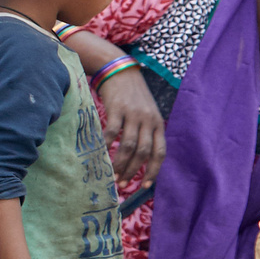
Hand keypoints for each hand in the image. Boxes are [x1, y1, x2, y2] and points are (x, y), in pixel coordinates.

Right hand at [97, 66, 164, 182]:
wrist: (121, 72)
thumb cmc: (133, 97)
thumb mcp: (147, 114)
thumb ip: (146, 132)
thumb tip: (139, 158)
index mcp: (158, 124)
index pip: (159, 152)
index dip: (153, 171)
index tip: (144, 186)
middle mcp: (149, 120)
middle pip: (143, 152)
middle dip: (133, 171)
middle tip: (121, 183)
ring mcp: (134, 115)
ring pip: (128, 145)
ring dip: (120, 163)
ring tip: (111, 174)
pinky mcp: (118, 109)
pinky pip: (112, 133)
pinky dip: (105, 146)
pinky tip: (100, 154)